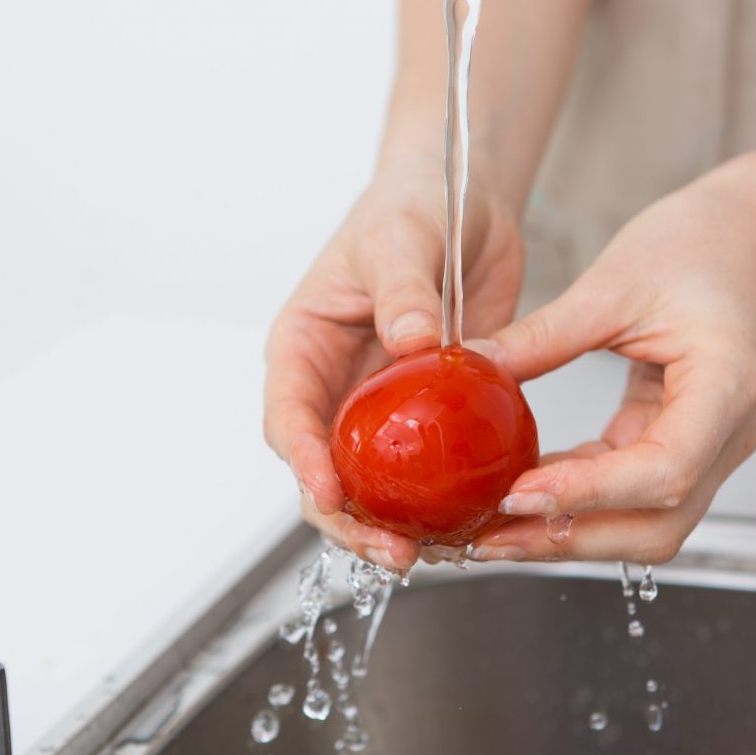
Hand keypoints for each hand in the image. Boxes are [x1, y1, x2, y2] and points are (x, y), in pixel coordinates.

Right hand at [264, 157, 522, 570]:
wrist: (461, 203)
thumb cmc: (410, 208)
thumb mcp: (400, 239)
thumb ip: (402, 288)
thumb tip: (410, 342)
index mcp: (304, 347)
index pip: (288, 416)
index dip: (303, 462)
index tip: (331, 494)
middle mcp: (334, 386)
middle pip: (324, 469)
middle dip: (350, 518)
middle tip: (394, 551)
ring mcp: (378, 404)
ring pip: (372, 481)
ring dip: (394, 522)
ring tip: (435, 551)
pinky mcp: (425, 411)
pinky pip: (425, 465)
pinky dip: (438, 498)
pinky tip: (467, 521)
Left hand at [468, 177, 755, 563]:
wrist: (734, 243)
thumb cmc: (692, 249)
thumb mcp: (610, 286)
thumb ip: (543, 337)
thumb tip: (473, 371)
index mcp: (725, 387)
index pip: (665, 469)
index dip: (589, 493)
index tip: (518, 496)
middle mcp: (724, 435)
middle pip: (656, 525)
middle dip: (569, 539)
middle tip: (490, 538)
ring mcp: (704, 448)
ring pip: (641, 525)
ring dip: (566, 533)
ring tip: (493, 531)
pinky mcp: (673, 445)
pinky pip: (624, 494)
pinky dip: (573, 502)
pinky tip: (520, 496)